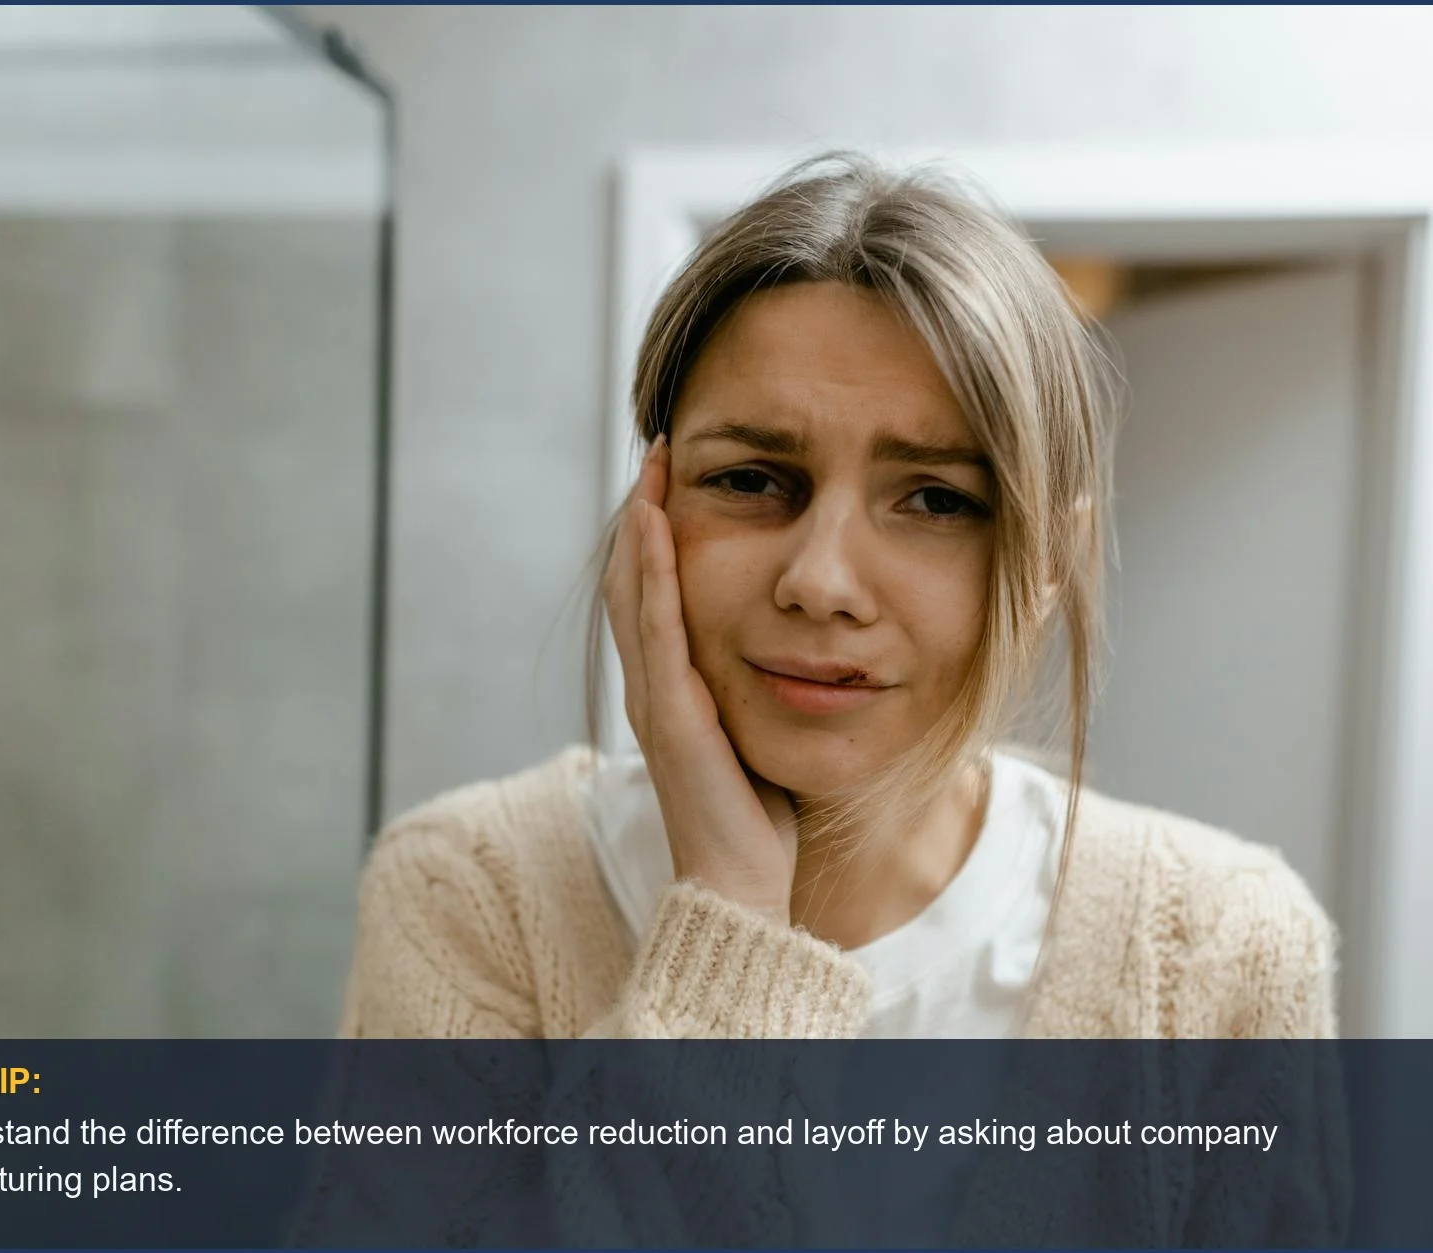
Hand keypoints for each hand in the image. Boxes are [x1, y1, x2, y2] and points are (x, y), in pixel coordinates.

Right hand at [602, 436, 798, 925]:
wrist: (740, 887)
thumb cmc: (758, 820)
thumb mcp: (760, 736)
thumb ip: (761, 693)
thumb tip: (801, 657)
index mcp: (671, 690)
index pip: (652, 594)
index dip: (658, 535)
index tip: (678, 479)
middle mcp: (651, 687)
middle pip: (631, 579)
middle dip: (643, 512)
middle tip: (659, 450)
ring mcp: (654, 697)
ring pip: (633, 590)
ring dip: (642, 523)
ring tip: (655, 466)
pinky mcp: (670, 712)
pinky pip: (656, 626)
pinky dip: (653, 569)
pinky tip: (658, 524)